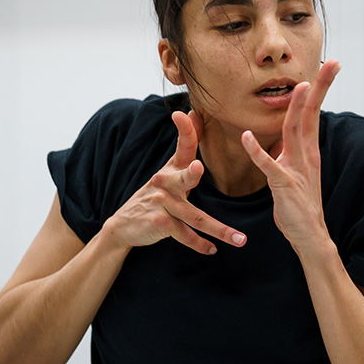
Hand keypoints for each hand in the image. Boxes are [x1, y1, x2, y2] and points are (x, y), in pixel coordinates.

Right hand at [103, 110, 246, 253]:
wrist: (123, 225)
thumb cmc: (153, 199)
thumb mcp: (166, 176)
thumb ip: (185, 159)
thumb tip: (196, 124)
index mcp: (171, 170)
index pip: (182, 147)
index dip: (184, 130)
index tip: (184, 114)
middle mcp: (166, 184)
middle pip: (184, 178)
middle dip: (189, 174)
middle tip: (196, 169)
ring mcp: (163, 205)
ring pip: (196, 217)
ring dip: (219, 230)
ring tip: (239, 239)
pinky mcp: (160, 224)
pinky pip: (185, 235)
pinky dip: (200, 244)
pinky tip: (212, 250)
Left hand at [240, 59, 340, 246]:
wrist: (309, 235)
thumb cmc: (299, 205)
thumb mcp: (295, 172)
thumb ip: (288, 153)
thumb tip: (281, 139)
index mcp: (307, 150)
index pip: (314, 113)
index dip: (321, 88)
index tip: (330, 65)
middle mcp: (305, 155)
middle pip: (311, 114)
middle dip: (320, 88)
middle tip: (333, 63)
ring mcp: (296, 169)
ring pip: (295, 132)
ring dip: (296, 109)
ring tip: (299, 86)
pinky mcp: (284, 185)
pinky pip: (269, 165)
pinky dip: (257, 151)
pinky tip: (246, 137)